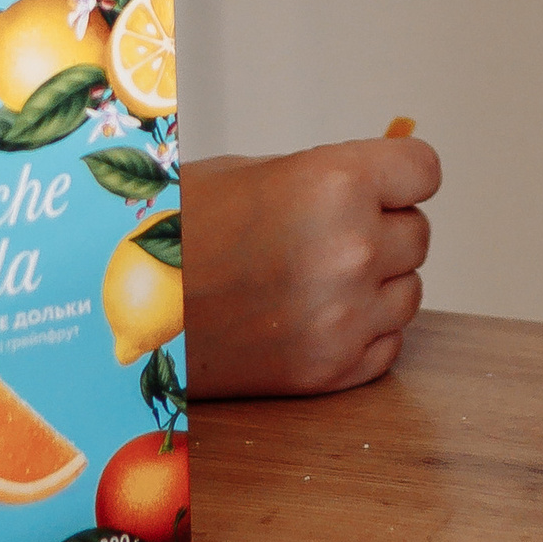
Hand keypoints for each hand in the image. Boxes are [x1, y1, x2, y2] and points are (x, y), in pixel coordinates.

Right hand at [180, 133, 439, 398]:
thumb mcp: (254, 175)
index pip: (423, 170)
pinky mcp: (332, 371)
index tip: (384, 182)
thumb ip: (331, 177)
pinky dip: (362, 331)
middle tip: (324, 233)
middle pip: (416, 234)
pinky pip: (388, 343)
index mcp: (332, 184)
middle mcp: (350, 250)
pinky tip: (311, 315)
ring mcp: (344, 317)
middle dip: (382, 230)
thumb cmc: (176, 231)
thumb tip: (391, 177)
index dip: (399, 176)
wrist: (120, 310)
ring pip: (410, 292)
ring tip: (312, 276)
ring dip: (377, 284)